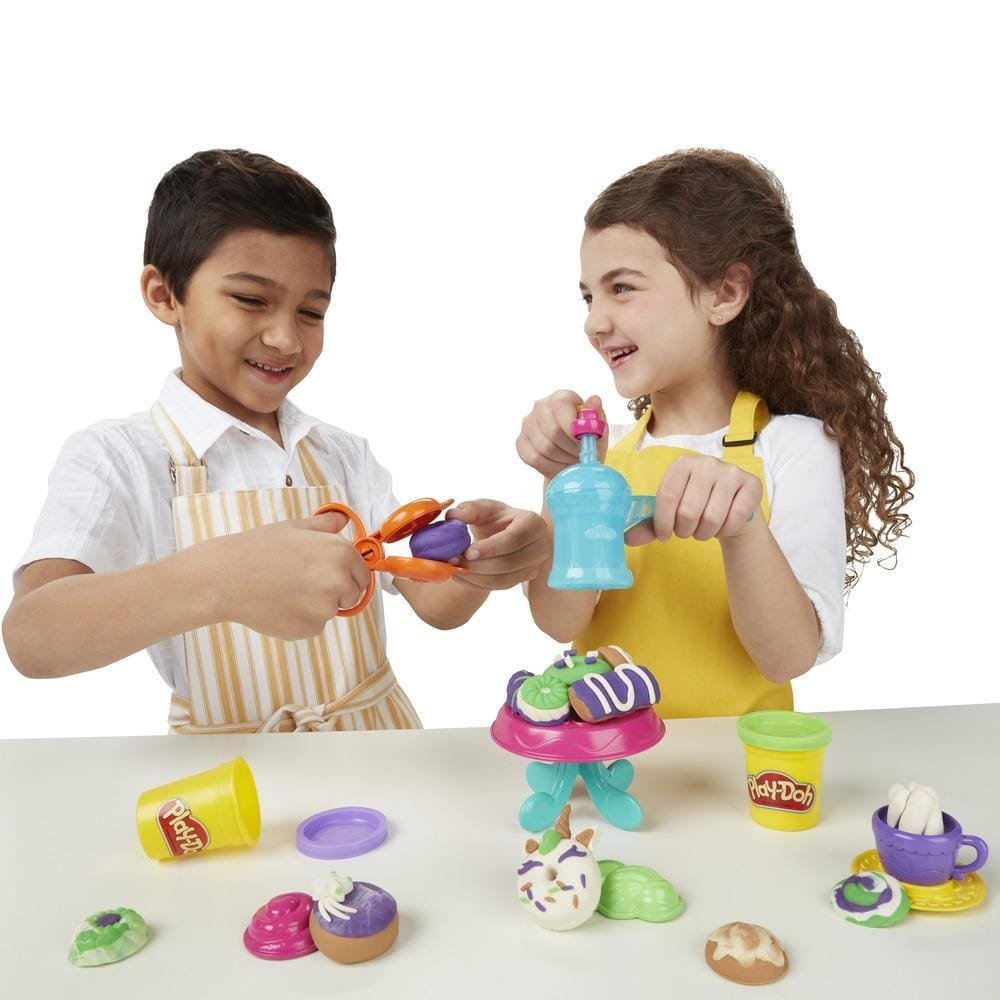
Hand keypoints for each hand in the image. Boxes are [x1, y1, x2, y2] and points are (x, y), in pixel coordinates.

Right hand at [210, 511, 372, 637]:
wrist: (226, 578)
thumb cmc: (258, 549)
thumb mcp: (295, 528)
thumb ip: (324, 526)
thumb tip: (342, 520)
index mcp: (341, 552)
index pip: (362, 573)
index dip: (346, 574)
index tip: (326, 574)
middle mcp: (339, 580)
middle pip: (352, 594)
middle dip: (334, 592)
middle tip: (301, 583)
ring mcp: (326, 607)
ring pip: (331, 611)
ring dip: (316, 606)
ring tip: (285, 591)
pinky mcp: (311, 628)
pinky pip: (314, 626)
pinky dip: (301, 621)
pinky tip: (280, 605)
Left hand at [445, 499, 549, 589]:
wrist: (503, 533)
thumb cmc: (495, 518)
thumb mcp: (482, 508)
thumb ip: (468, 509)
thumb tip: (454, 516)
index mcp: (533, 523)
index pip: (513, 539)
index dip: (490, 548)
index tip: (468, 552)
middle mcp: (540, 546)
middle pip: (509, 563)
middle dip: (478, 565)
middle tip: (454, 561)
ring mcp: (534, 565)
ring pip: (503, 579)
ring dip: (475, 577)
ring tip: (454, 569)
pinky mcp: (524, 579)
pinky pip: (499, 586)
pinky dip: (477, 584)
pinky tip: (461, 575)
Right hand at [516, 390, 606, 478]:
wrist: (574, 456)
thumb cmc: (587, 439)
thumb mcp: (598, 427)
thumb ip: (596, 414)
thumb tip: (594, 401)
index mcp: (561, 397)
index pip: (561, 405)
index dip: (572, 426)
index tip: (583, 441)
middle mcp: (540, 407)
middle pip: (553, 430)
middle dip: (571, 447)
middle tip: (582, 454)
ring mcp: (528, 424)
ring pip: (545, 447)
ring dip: (564, 458)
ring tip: (574, 460)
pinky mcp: (521, 442)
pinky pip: (535, 458)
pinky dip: (552, 466)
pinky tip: (561, 464)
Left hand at [624, 456, 761, 545]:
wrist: (735, 507)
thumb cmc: (698, 507)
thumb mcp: (672, 513)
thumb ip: (650, 525)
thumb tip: (626, 539)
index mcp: (681, 465)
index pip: (666, 497)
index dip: (662, 523)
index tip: (665, 536)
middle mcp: (706, 463)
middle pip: (688, 510)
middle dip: (685, 531)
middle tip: (688, 532)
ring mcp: (731, 472)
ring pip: (712, 517)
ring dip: (705, 533)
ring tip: (704, 530)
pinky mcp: (752, 484)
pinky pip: (735, 517)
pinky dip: (726, 530)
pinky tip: (724, 527)